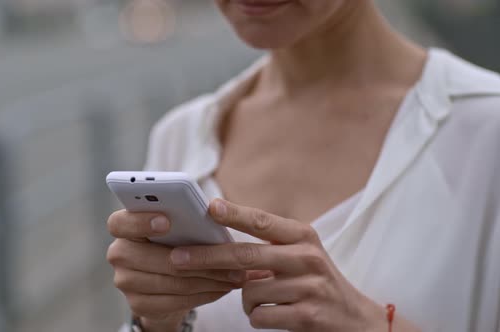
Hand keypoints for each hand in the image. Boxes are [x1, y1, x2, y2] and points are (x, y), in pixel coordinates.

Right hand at [106, 210, 243, 331]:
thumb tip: (214, 209)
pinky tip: (222, 288)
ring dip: (207, 278)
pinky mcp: (138, 305)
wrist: (166, 280)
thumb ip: (184, 216)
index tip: (167, 220)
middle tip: (227, 255)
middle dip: (195, 257)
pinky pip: (175, 301)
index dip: (140, 221)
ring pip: (170, 281)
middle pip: (152, 257)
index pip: (119, 222)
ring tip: (234, 274)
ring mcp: (125, 282)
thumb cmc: (176, 242)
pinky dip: (203, 294)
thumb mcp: (178, 226)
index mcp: (123, 227)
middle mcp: (119, 254)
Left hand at [169, 199, 420, 331]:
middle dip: (206, 258)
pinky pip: (260, 316)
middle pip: (245, 256)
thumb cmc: (316, 283)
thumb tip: (218, 244)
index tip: (209, 208)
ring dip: (247, 300)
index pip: (262, 222)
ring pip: (249, 292)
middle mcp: (307, 257)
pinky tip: (277, 315)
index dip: (234, 214)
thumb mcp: (300, 256)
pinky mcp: (308, 315)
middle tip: (178, 258)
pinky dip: (259, 317)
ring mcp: (309, 287)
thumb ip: (267, 247)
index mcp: (302, 236)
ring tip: (267, 300)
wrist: (356, 319)